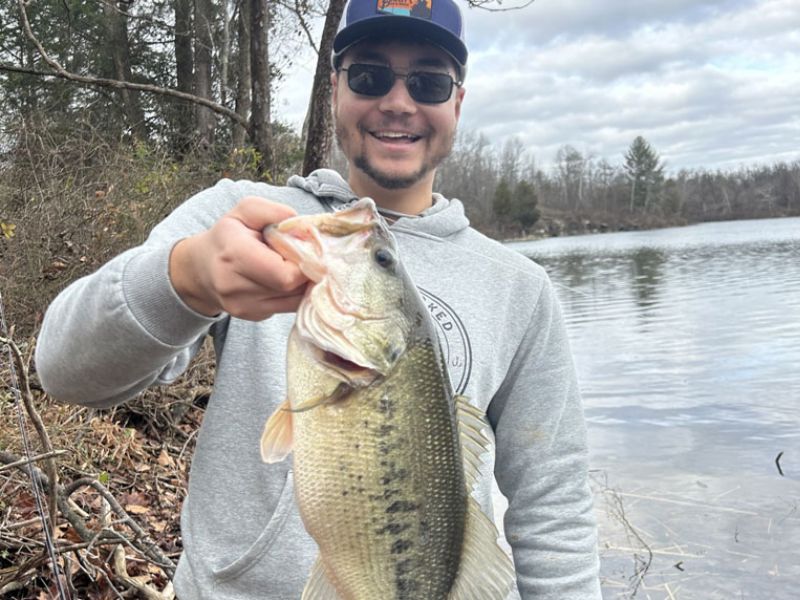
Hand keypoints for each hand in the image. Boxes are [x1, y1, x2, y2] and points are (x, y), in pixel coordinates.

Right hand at [169, 197, 307, 319]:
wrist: (199, 269)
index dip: (304, 262)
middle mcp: (236, 286)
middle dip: (305, 272)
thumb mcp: (244, 212)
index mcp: (235, 255)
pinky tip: (282, 279)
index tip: (304, 248)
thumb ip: (273, 212)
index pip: (286, 275)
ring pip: (294, 301)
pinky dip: (293, 294)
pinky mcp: (253, 316)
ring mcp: (244, 306)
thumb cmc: (226, 237)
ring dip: (301, 284)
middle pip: (292, 289)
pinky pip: (287, 308)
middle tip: (302, 256)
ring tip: (291, 266)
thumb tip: (302, 225)